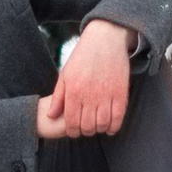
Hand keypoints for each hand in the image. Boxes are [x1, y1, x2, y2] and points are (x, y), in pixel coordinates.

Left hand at [34, 16, 135, 140]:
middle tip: (86, 128)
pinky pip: (118, 117)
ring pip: (102, 124)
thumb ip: (58, 97)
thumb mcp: (65, 74)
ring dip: (99, 129)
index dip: (73, 131)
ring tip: (97, 126)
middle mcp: (89, 95)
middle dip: (85, 131)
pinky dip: (114, 126)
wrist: (104, 40)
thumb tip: (51, 116)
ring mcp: (106, 95)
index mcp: (74, 91)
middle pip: (87, 127)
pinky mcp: (120, 93)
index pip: (71, 122)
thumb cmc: (82, 57)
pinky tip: (110, 126)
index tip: (75, 131)